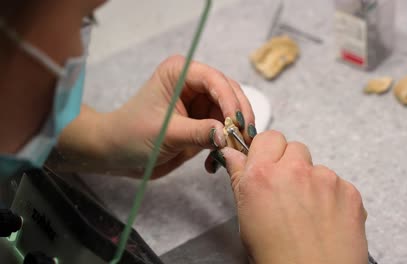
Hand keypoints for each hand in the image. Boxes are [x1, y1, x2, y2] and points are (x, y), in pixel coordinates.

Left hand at [50, 55, 255, 176]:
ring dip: (235, 132)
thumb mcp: (166, 133)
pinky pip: (224, 130)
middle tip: (244, 139)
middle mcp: (193, 83)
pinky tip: (217, 159)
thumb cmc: (131, 135)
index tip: (236, 123)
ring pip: (231, 113)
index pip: (214, 79)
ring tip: (234, 151)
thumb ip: (198, 132)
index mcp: (180, 72)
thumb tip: (227, 135)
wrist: (118, 154)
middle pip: (229, 94)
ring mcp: (199, 103)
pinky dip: (226, 144)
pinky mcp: (203, 122)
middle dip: (238, 116)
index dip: (229, 99)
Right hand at [221, 131, 367, 263]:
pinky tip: (324, 218)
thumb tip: (232, 155)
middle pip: (293, 147)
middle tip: (287, 190)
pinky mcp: (348, 190)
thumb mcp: (246, 218)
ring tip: (308, 212)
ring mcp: (325, 179)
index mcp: (262, 176)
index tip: (268, 162)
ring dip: (311, 181)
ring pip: (316, 166)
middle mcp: (294, 171)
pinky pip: (337, 182)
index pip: (267, 137)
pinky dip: (332, 196)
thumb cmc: (278, 257)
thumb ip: (241, 179)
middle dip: (289, 163)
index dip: (267, 151)